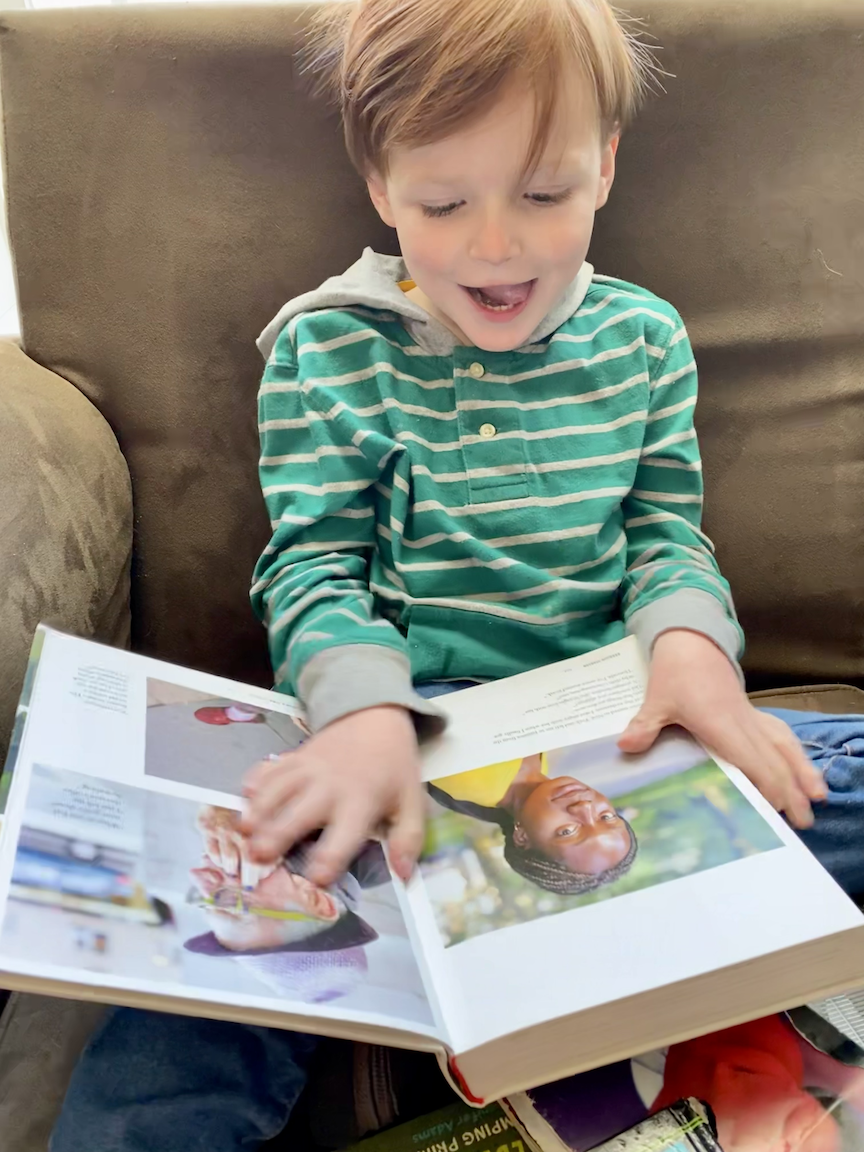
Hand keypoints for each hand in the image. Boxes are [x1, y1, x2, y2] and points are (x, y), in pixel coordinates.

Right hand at [240, 706, 421, 884]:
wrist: (374, 718)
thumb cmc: (393, 767)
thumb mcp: (411, 802)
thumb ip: (408, 839)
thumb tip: (404, 874)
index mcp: (360, 803)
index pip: (341, 838)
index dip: (327, 863)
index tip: (315, 880)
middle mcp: (329, 787)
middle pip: (297, 815)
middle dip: (276, 836)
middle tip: (258, 857)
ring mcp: (307, 769)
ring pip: (276, 791)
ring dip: (258, 811)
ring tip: (243, 832)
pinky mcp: (293, 757)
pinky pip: (268, 768)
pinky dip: (255, 781)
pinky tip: (244, 798)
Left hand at [618, 630, 825, 828]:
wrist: (691, 641)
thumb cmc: (675, 672)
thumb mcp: (657, 698)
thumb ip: (645, 725)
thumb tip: (626, 746)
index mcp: (722, 724)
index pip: (752, 760)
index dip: (767, 785)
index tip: (775, 810)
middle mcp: (743, 723)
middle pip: (775, 760)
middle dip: (791, 791)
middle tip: (803, 822)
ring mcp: (751, 717)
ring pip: (785, 746)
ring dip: (802, 771)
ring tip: (817, 797)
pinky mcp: (753, 712)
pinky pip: (780, 734)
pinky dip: (794, 752)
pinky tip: (802, 767)